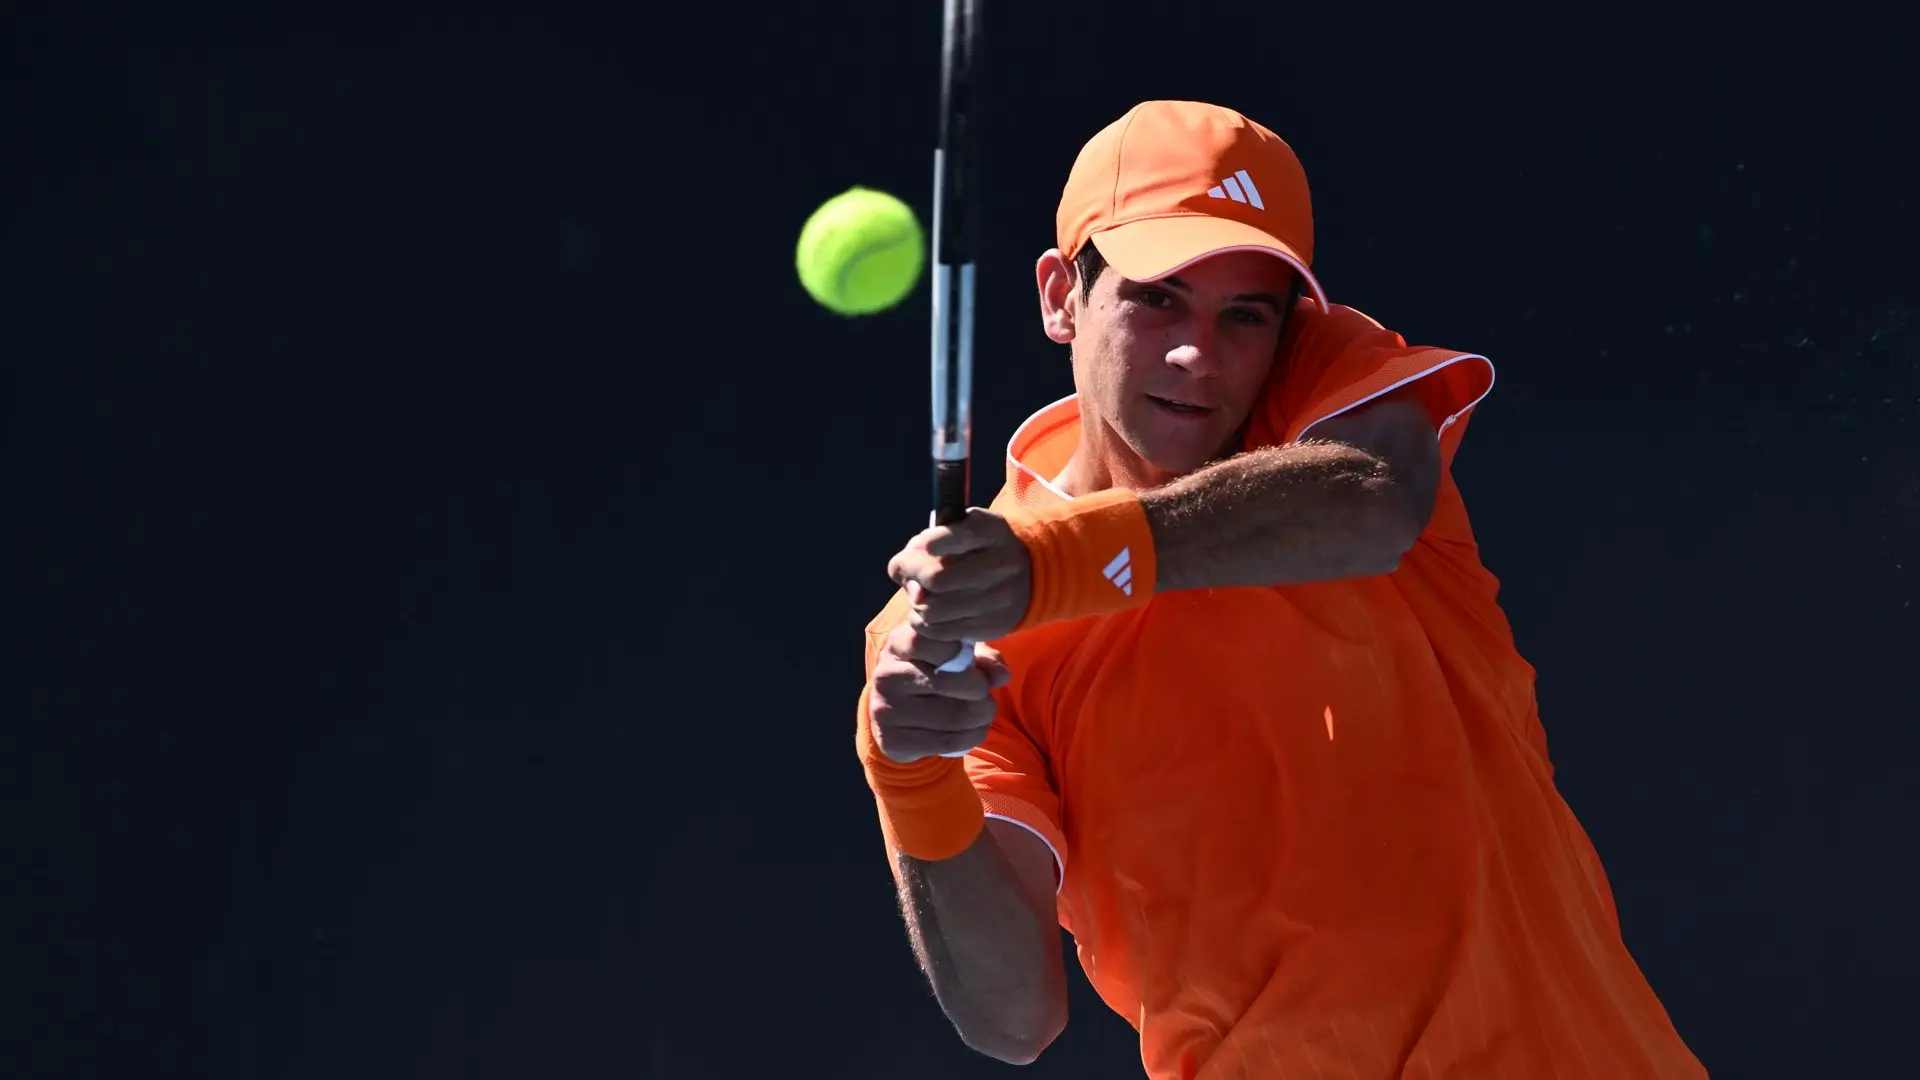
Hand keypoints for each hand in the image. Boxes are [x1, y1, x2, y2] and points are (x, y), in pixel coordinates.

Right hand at [868, 624, 1011, 761]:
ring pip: (953, 716)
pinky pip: (947, 741)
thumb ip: (983, 658)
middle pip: (948, 683)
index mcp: (899, 643)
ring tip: (983, 712)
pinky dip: (971, 737)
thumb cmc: (934, 672)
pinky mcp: (892, 740)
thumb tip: (1002, 675)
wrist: (897, 713)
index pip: (930, 642)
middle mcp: (886, 674)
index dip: (959, 651)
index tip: (969, 660)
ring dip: (981, 718)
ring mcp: (885, 709)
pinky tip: (973, 730)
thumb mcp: (957, 655)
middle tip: (985, 694)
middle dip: (981, 691)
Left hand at [886, 508, 1034, 650]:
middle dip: (911, 576)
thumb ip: (932, 538)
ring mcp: (999, 598)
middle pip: (937, 578)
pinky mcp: (993, 626)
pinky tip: (927, 613)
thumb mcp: (965, 527)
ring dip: (915, 603)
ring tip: (919, 596)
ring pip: (934, 609)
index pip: (957, 536)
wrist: (1030, 575)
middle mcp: (1001, 564)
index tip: (918, 547)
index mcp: (992, 532)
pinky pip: (941, 631)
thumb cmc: (980, 548)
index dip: (929, 543)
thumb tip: (901, 569)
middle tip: (907, 575)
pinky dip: (924, 623)